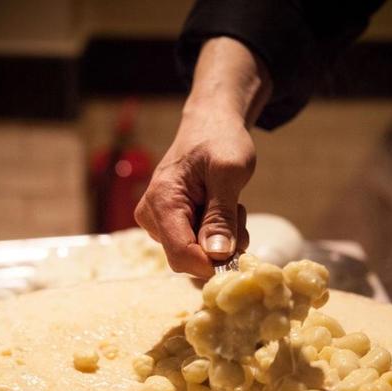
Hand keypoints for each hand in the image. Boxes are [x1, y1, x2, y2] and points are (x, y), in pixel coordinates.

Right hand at [135, 37, 271, 278]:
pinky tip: (220, 209)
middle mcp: (151, 216)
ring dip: (222, 239)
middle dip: (219, 247)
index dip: (211, 264)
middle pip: (187, 258)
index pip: (181, 254)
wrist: (210, 125)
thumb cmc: (219, 141)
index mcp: (161, 201)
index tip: (239, 255)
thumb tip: (217, 254)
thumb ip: (221, 216)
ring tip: (229, 205)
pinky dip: (216, 235)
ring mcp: (158, 223)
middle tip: (237, 213)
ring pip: (195, 254)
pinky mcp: (168, 226)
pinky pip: (196, 247)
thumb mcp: (229, 172)